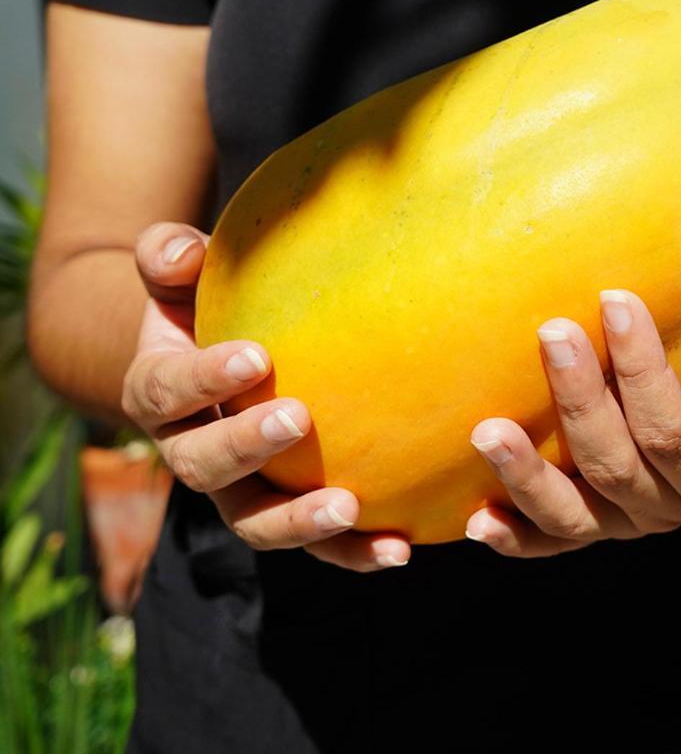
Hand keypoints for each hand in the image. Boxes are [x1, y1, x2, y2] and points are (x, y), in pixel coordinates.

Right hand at [121, 222, 409, 571]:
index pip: (166, 390)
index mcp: (160, 393)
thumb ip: (170, 258)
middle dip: (246, 447)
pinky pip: (314, 542)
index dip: (203, 379)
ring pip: (255, 522)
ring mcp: (238, 490)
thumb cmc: (206, 305)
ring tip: (349, 508)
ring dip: (299, 521)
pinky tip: (400, 547)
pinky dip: (352, 551)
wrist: (219, 361)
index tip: (255, 356)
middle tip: (297, 418)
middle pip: (203, 467)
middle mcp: (190, 451)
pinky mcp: (285, 511)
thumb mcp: (181, 275)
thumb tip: (181, 250)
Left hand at [465, 289, 680, 556]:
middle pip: (617, 468)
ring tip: (486, 432)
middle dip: (580, 401)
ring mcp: (629, 516)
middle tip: (552, 331)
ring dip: (528, 478)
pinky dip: (515, 534)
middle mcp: (676, 505)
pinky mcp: (593, 512)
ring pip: (574, 518)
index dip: (644, 373)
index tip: (615, 299)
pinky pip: (552, 539)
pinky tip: (476, 520)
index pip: (677, 432)